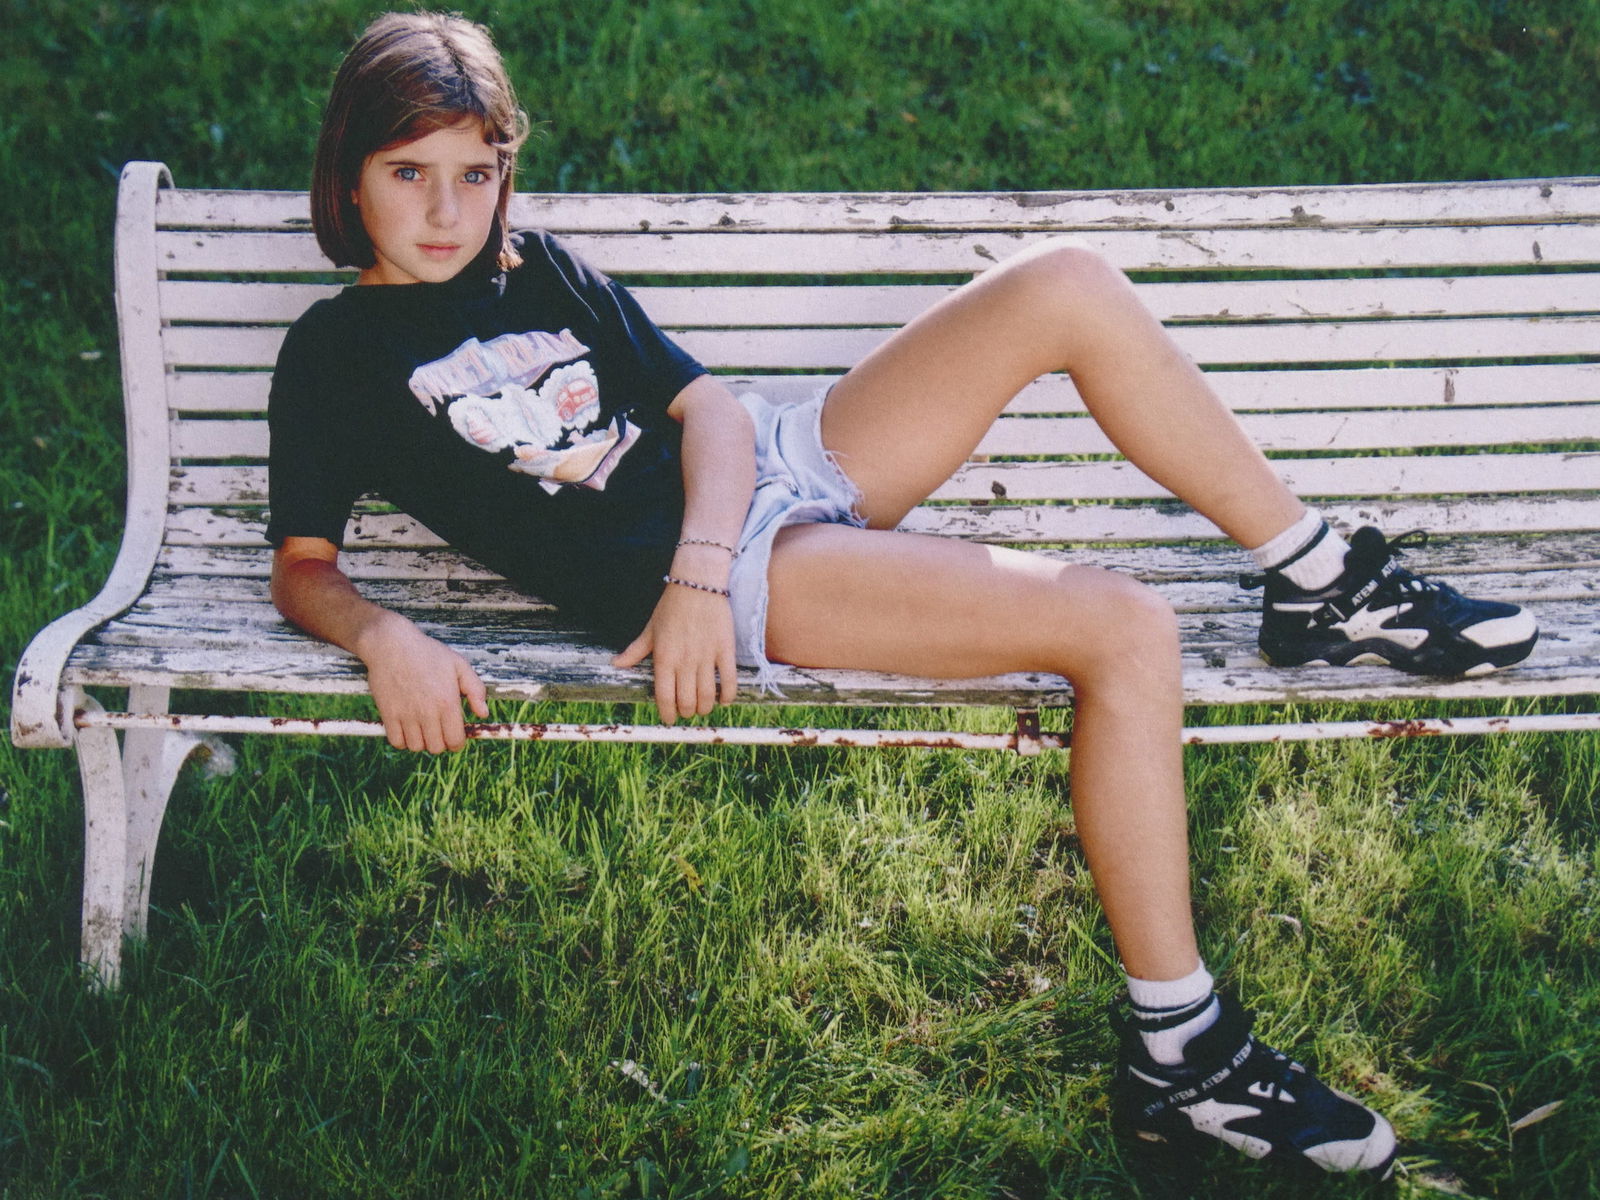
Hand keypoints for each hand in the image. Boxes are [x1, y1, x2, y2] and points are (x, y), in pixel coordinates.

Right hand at [358, 615, 488, 752]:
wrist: (392, 644)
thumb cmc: (428, 653)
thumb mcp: (459, 665)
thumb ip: (476, 690)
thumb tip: (483, 714)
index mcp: (447, 703)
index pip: (455, 741)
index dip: (457, 742)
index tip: (455, 735)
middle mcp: (427, 713)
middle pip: (437, 748)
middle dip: (441, 742)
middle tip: (439, 729)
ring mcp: (406, 715)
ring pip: (416, 747)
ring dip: (422, 742)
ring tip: (423, 727)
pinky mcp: (388, 714)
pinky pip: (397, 742)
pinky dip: (403, 740)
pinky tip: (407, 728)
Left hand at [612, 581, 736, 723]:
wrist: (697, 585)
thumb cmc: (671, 607)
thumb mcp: (650, 629)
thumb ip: (635, 651)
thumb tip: (615, 664)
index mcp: (664, 658)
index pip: (664, 697)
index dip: (666, 713)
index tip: (668, 718)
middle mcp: (685, 661)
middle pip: (687, 701)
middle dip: (686, 712)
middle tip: (687, 711)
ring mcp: (706, 656)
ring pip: (707, 696)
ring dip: (705, 708)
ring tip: (703, 707)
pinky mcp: (725, 650)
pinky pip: (729, 680)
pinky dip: (727, 696)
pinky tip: (724, 700)